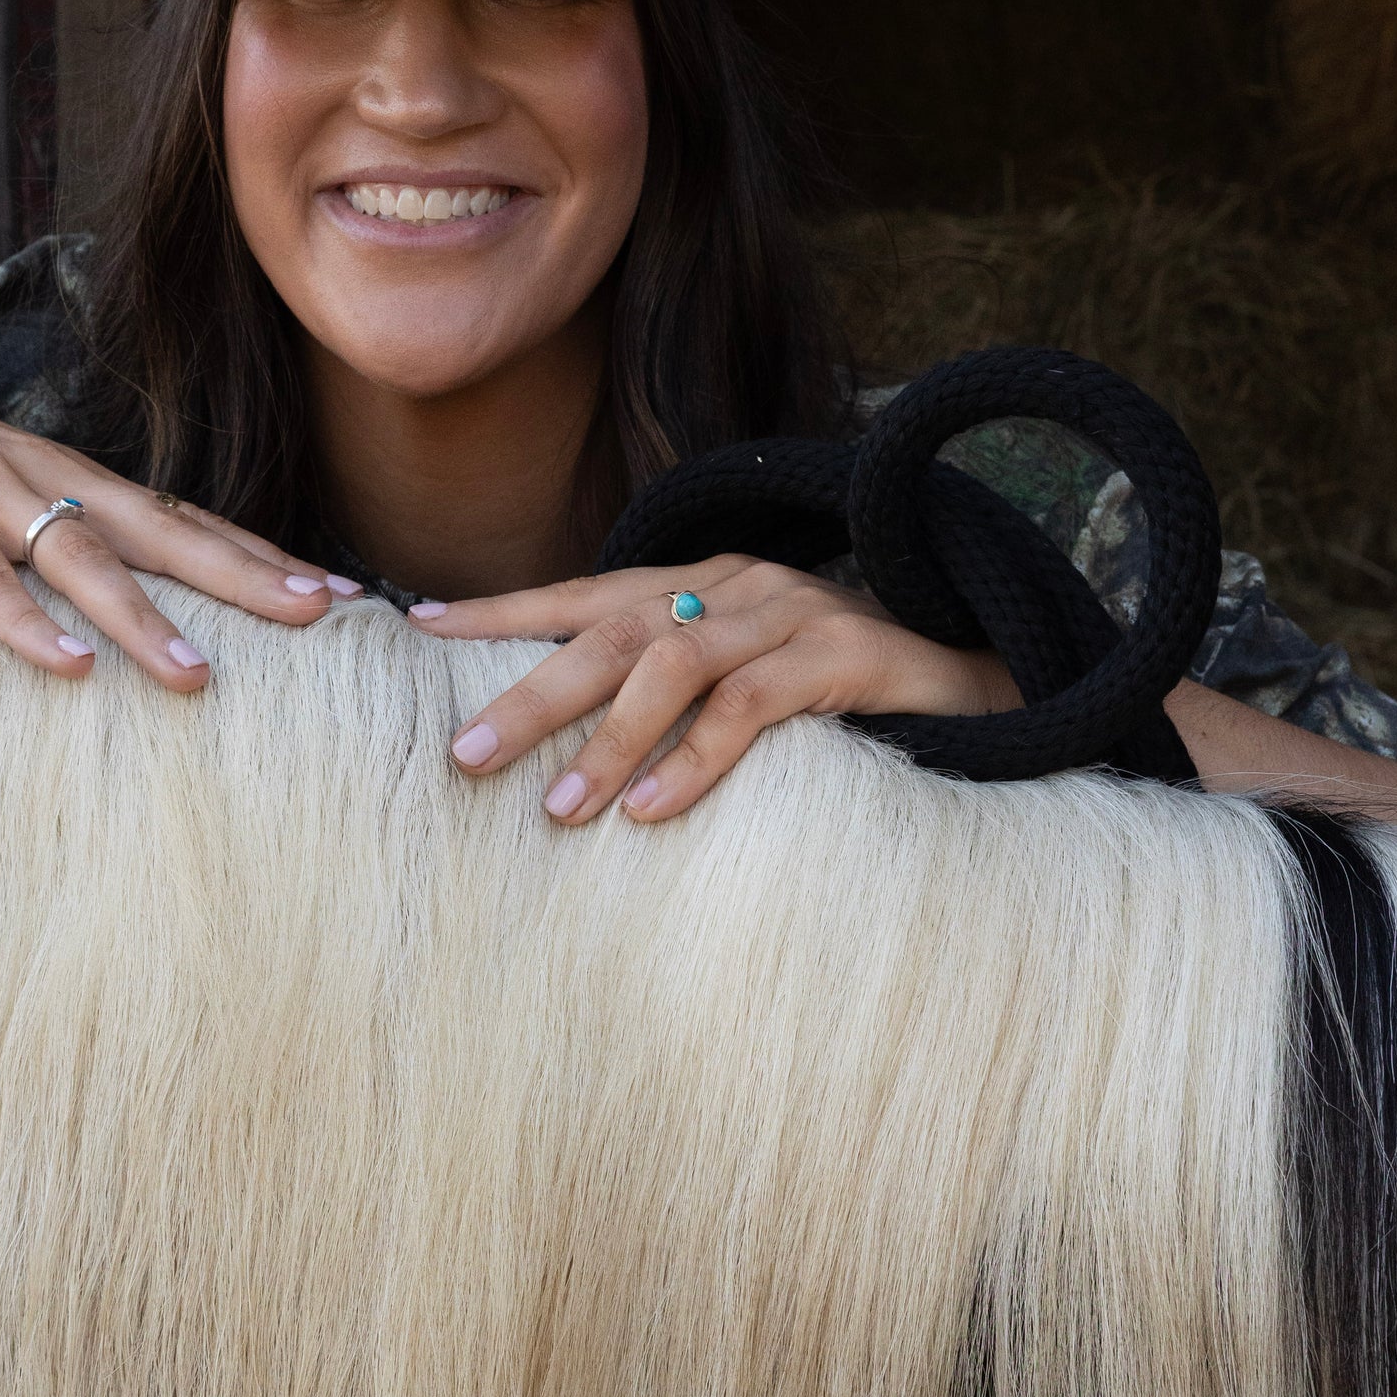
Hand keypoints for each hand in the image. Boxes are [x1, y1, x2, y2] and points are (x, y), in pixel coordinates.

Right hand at [0, 337, 354, 688]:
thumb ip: (49, 532)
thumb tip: (113, 599)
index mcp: (67, 479)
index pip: (184, 519)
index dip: (260, 554)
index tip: (340, 591)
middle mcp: (43, 479)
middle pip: (165, 531)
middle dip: (248, 576)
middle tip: (325, 614)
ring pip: (81, 559)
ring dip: (145, 620)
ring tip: (203, 678)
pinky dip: (24, 626)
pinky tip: (68, 670)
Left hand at [411, 556, 1019, 822]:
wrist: (982, 691)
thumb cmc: (841, 702)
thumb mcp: (741, 684)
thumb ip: (667, 695)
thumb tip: (561, 750)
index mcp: (698, 584)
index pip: (581, 592)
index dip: (499, 610)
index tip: (415, 628)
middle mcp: (734, 585)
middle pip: (609, 627)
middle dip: (528, 688)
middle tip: (461, 753)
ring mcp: (791, 613)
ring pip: (673, 663)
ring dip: (608, 738)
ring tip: (555, 808)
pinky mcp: (845, 655)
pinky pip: (753, 706)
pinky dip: (696, 760)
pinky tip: (653, 811)